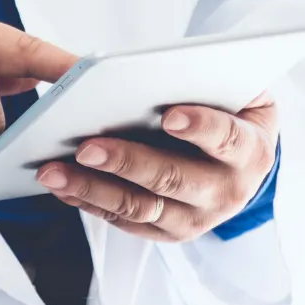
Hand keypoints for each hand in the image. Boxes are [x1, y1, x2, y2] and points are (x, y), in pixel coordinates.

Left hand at [36, 95, 279, 242]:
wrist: (239, 162)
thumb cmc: (229, 114)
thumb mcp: (236, 92)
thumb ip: (211, 82)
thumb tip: (162, 70)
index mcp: (250, 151)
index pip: (227, 138)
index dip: (200, 127)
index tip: (169, 115)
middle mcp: (227, 192)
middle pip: (171, 179)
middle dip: (126, 162)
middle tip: (85, 147)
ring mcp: (196, 218)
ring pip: (139, 206)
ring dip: (91, 188)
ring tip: (53, 170)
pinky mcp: (167, 233)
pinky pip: (122, 221)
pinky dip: (87, 202)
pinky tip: (60, 185)